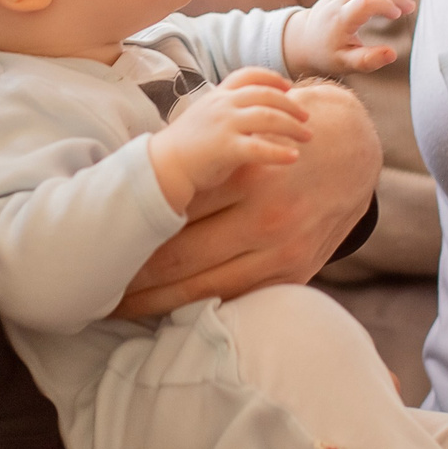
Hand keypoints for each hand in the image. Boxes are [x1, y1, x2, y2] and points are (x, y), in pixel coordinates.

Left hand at [115, 83, 380, 318]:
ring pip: (205, 288)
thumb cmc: (283, 135)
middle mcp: (265, 216)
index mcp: (244, 174)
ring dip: (156, 301)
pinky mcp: (297, 273)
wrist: (356, 147)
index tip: (93, 250)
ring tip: (117, 308)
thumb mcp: (242, 134)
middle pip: (180, 256)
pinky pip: (239, 299)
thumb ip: (199, 163)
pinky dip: (200, 308)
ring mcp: (283, 251)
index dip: (126, 236)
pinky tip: (168, 314)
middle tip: (90, 287)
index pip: (169, 215)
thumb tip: (134, 189)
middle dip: (131, 276)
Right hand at [146, 67, 310, 212]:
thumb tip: (258, 112)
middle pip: (267, 96)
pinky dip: (280, 152)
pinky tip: (294, 157)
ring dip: (293, 127)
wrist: (164, 166)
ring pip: (269, 117)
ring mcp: (224, 124)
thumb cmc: (188, 145)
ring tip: (308, 137)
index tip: (289, 87)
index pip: (248, 75)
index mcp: (218, 95)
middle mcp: (222, 104)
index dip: (272, 78)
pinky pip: (260, 147)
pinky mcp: (225, 148)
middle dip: (292, 106)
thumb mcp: (207, 117)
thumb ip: (229, 110)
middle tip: (307, 118)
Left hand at [280, 0, 413, 75]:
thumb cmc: (327, 54)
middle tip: (410, 8)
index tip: (398, 15)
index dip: (385, 3)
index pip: (365, 1)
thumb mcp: (345, 64)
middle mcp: (338, 0)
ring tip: (401, 1)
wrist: (304, 41)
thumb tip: (392, 54)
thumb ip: (368, 61)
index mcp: (339, 19)